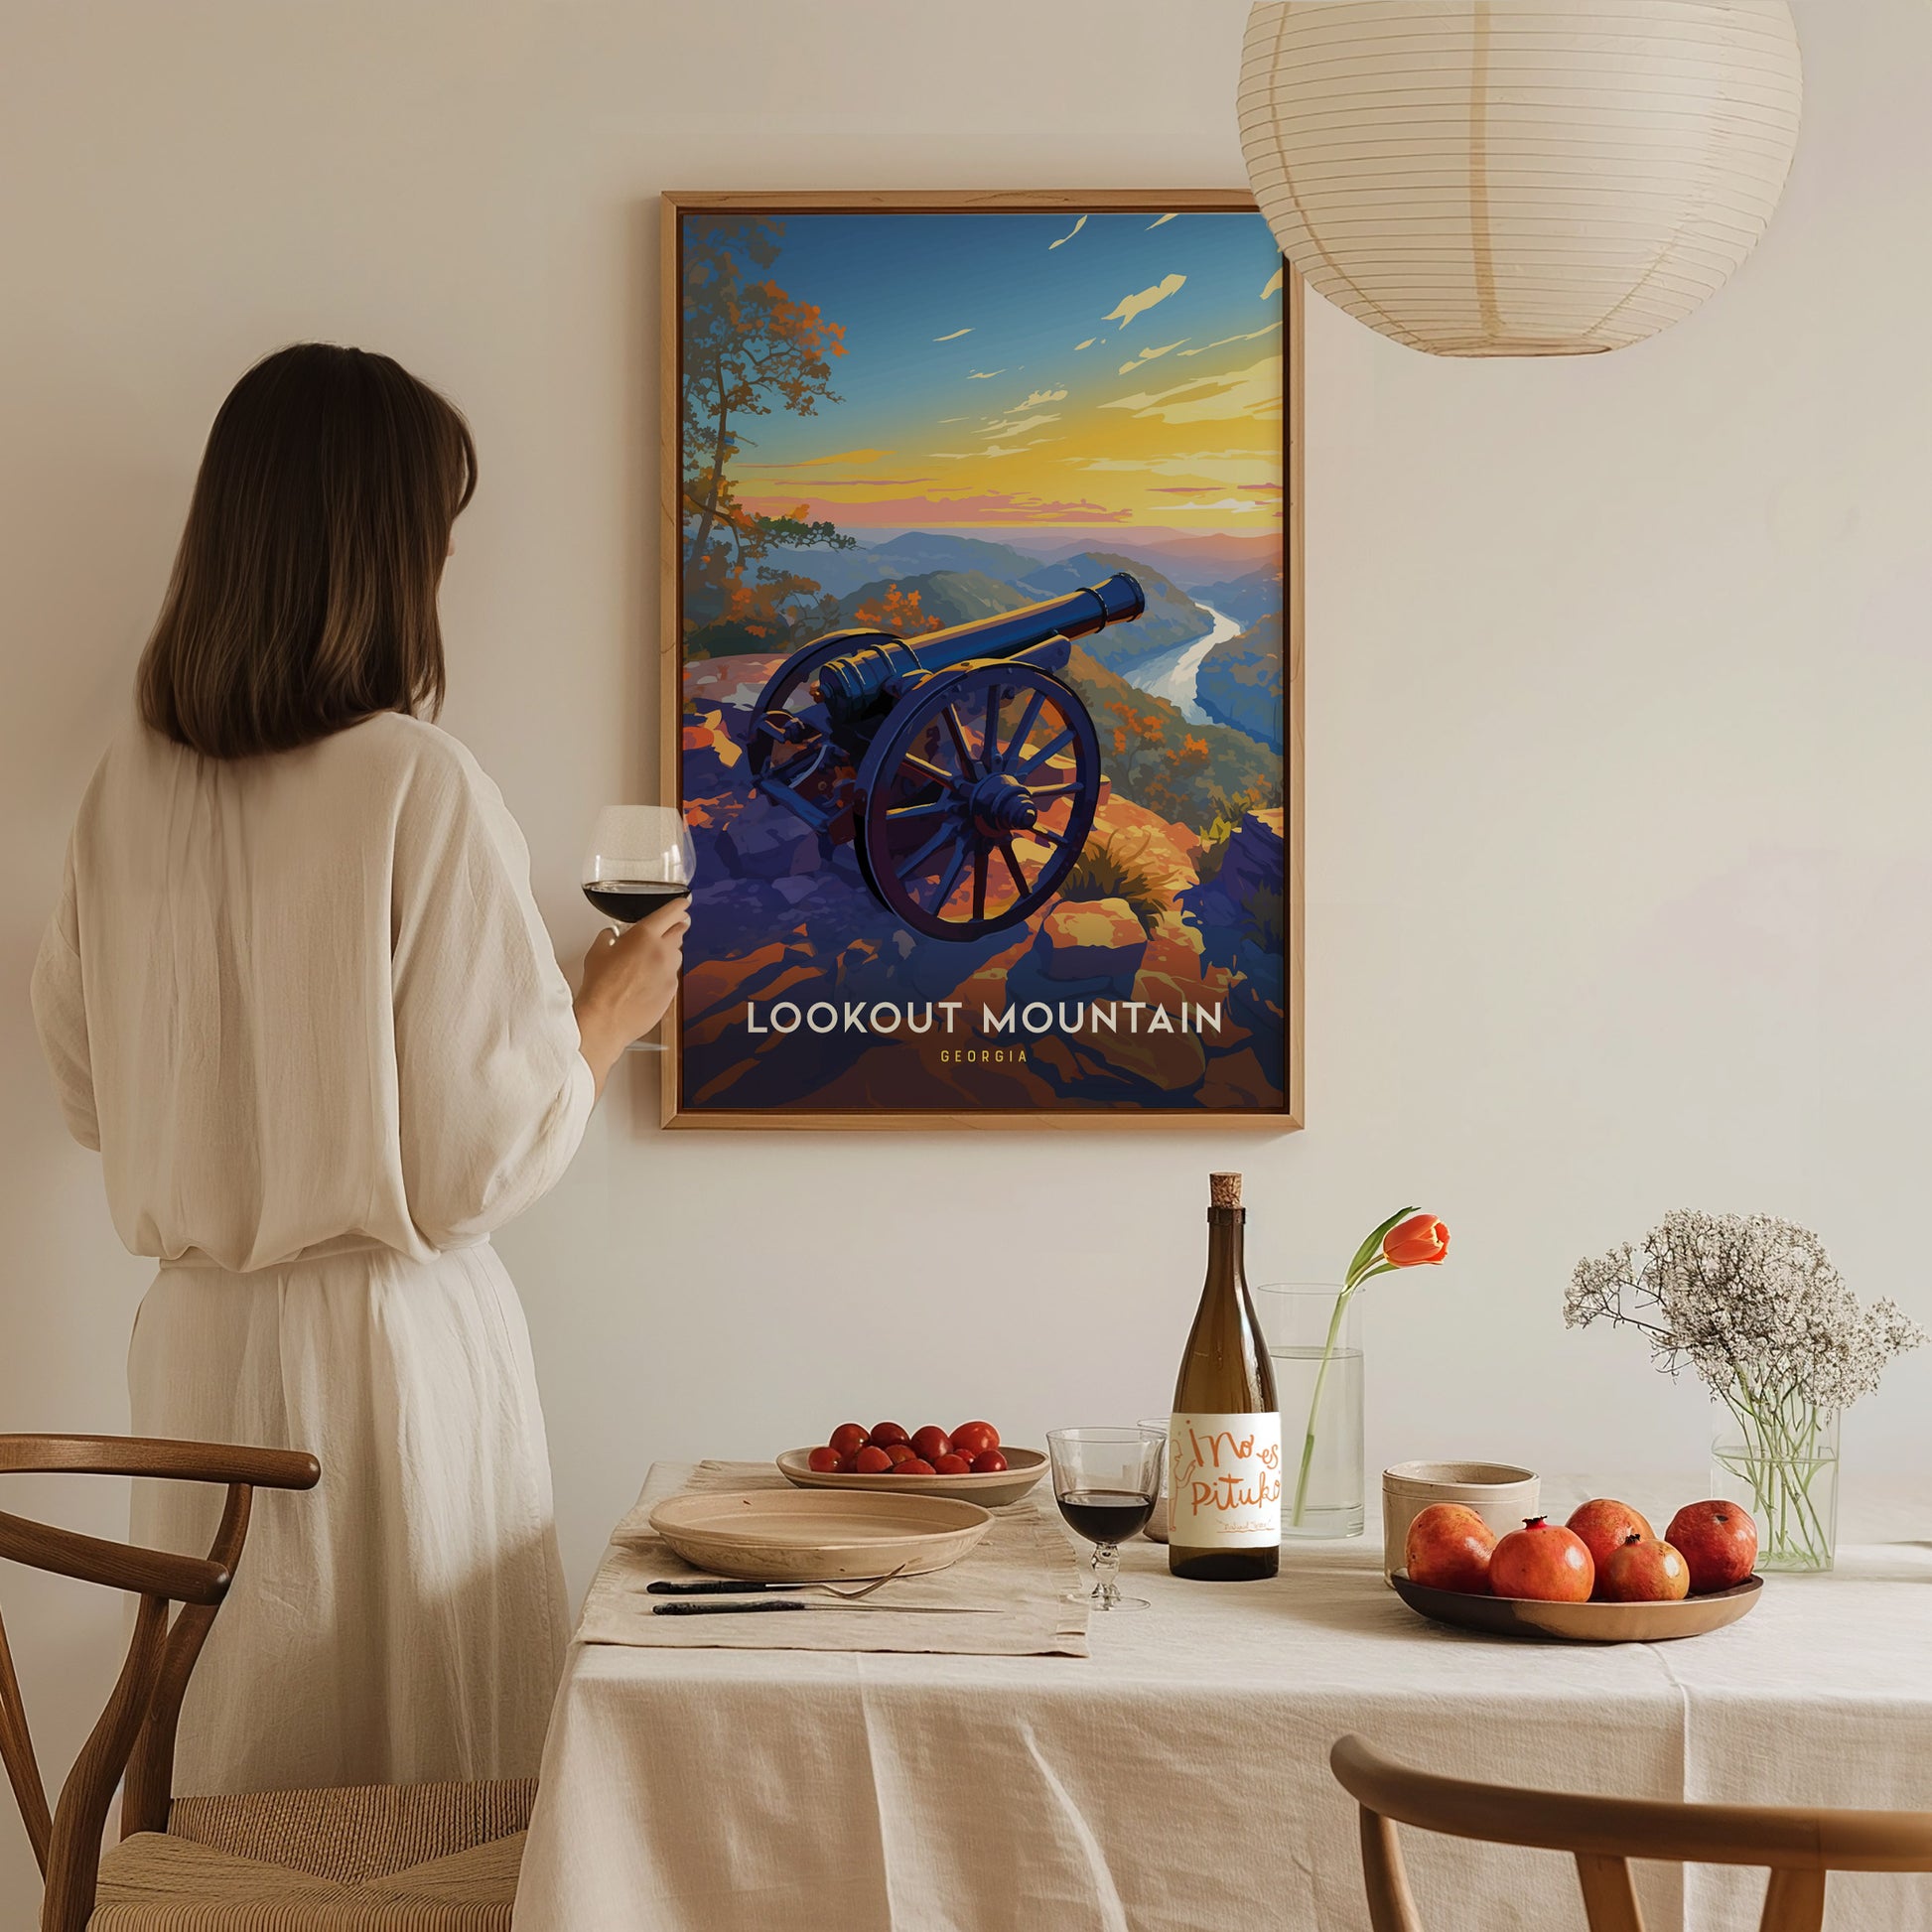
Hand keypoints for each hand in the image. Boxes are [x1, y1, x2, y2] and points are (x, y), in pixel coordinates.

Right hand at [574, 896, 690, 1095]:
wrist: (606, 1019)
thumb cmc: (600, 987)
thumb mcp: (597, 952)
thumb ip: (609, 937)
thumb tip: (612, 935)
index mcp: (645, 935)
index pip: (671, 912)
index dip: (679, 906)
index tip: (683, 903)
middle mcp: (663, 951)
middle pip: (679, 931)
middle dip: (675, 927)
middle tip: (669, 928)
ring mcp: (670, 973)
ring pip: (677, 955)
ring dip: (668, 952)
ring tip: (649, 960)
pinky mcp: (672, 991)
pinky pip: (672, 976)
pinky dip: (664, 974)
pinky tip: (647, 982)